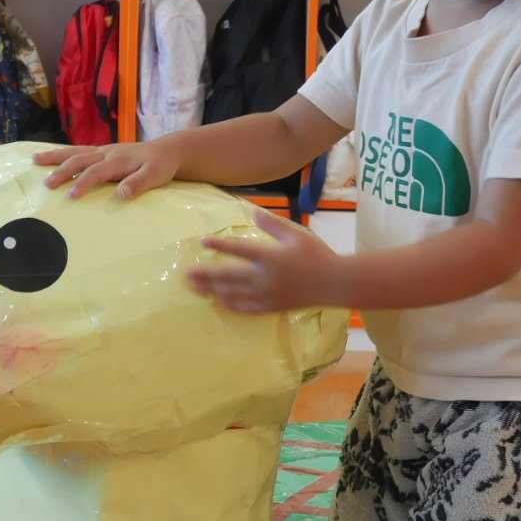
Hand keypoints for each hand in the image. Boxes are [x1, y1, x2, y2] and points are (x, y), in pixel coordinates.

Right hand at [36, 141, 178, 200]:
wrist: (166, 151)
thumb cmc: (160, 166)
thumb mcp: (155, 176)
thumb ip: (138, 184)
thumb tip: (121, 193)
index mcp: (117, 160)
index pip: (96, 172)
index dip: (83, 183)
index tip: (71, 196)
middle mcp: (107, 152)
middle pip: (79, 159)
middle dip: (62, 171)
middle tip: (46, 184)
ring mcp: (103, 150)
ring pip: (75, 151)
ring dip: (55, 156)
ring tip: (35, 159)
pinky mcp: (102, 151)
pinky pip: (79, 150)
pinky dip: (63, 152)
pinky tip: (50, 156)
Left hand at [188, 210, 342, 313]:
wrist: (334, 283)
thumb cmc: (317, 255)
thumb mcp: (296, 234)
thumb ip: (272, 224)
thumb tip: (253, 212)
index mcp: (269, 257)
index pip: (237, 249)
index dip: (218, 244)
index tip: (202, 241)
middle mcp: (264, 277)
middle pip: (228, 276)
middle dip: (205, 275)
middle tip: (186, 274)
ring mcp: (266, 295)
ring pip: (232, 293)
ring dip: (212, 290)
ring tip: (195, 287)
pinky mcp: (271, 307)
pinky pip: (245, 308)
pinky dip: (230, 305)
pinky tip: (218, 302)